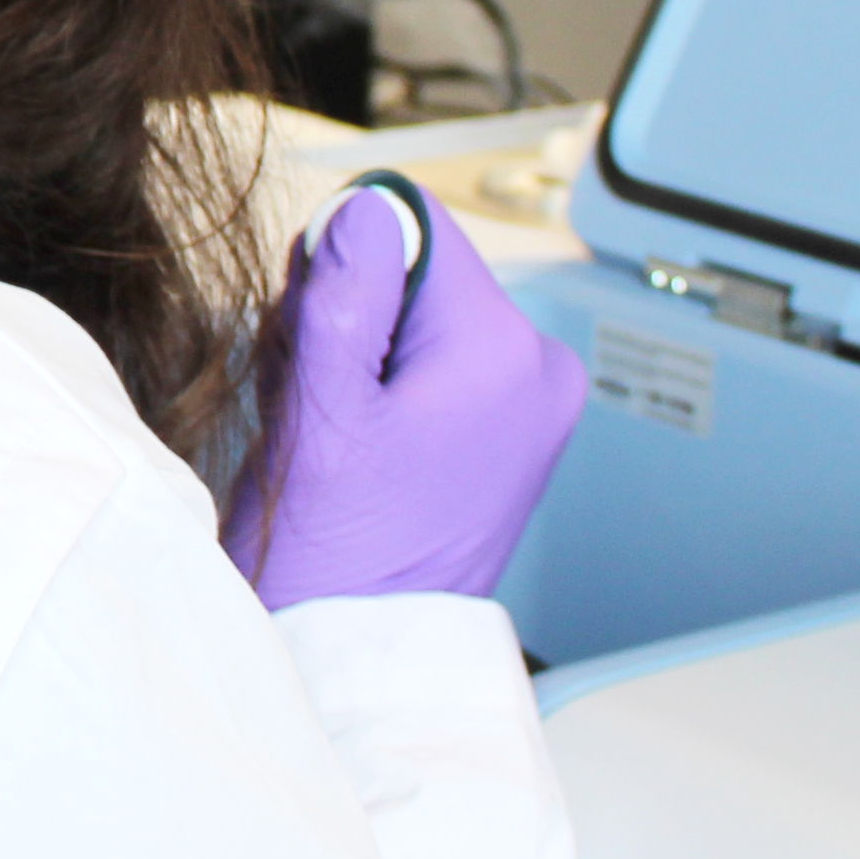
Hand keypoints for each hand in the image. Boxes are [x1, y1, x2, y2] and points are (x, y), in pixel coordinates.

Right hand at [235, 181, 589, 609]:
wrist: (363, 650)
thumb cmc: (340, 554)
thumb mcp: (321, 407)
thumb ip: (346, 292)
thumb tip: (365, 209)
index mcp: (505, 353)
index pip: (416, 224)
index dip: (346, 265)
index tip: (319, 337)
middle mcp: (540, 371)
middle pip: (418, 273)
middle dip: (352, 317)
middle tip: (320, 400)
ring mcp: (533, 405)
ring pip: (419, 319)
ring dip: (362, 356)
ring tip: (340, 436)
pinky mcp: (514, 432)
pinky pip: (438, 365)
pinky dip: (388, 389)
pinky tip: (362, 446)